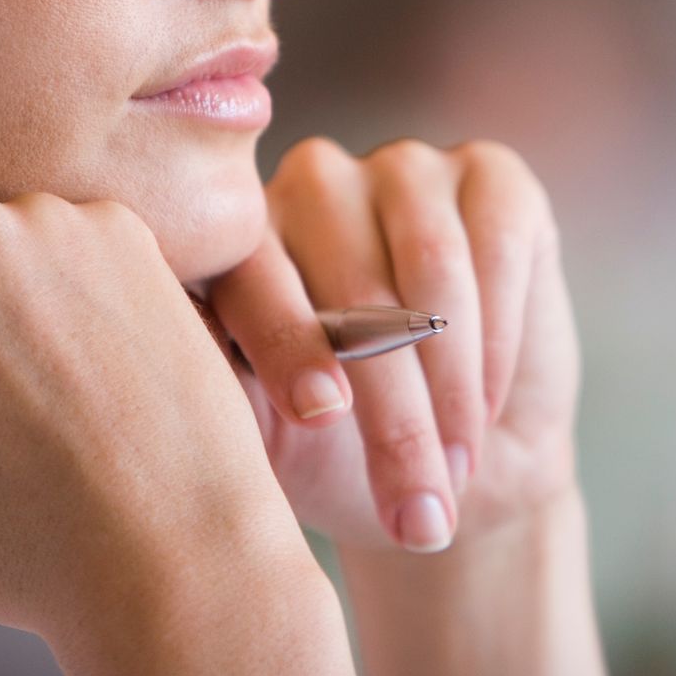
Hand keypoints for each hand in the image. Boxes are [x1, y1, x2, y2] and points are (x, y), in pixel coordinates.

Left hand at [204, 137, 581, 554]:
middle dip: (391, 411)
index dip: (289, 343)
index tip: (322, 414)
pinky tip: (490, 404)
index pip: (254, 276)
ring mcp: (402, 168)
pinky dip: (501, 337)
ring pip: (433, 267)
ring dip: (452, 384)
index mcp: (240, 240)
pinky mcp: (489, 173)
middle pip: (354, 286)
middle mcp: (313, 184)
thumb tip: (174, 374)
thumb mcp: (272, 442)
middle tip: (414, 507)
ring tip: (455, 471)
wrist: (457, 468)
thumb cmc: (343, 459)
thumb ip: (223, 393)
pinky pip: (498, 246)